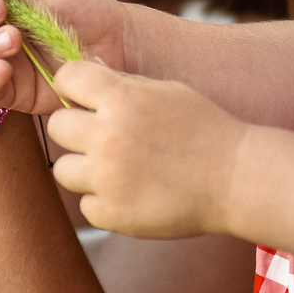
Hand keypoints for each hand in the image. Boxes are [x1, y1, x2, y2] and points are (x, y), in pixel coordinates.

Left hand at [48, 63, 249, 239]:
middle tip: (103, 138)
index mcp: (123, 100)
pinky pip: (86, 205)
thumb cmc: (204, 129)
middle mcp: (109, 137)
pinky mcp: (112, 215)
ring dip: (85, 169)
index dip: (75, 87)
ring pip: (63, 170)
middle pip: (57, 127)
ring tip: (119, 169)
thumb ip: (122, 86)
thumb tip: (78, 80)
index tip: (87, 99)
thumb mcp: (167, 92)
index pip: (67, 78)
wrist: (236, 179)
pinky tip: (134, 193)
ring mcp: (108, 179)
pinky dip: (105, 202)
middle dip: (77, 130)